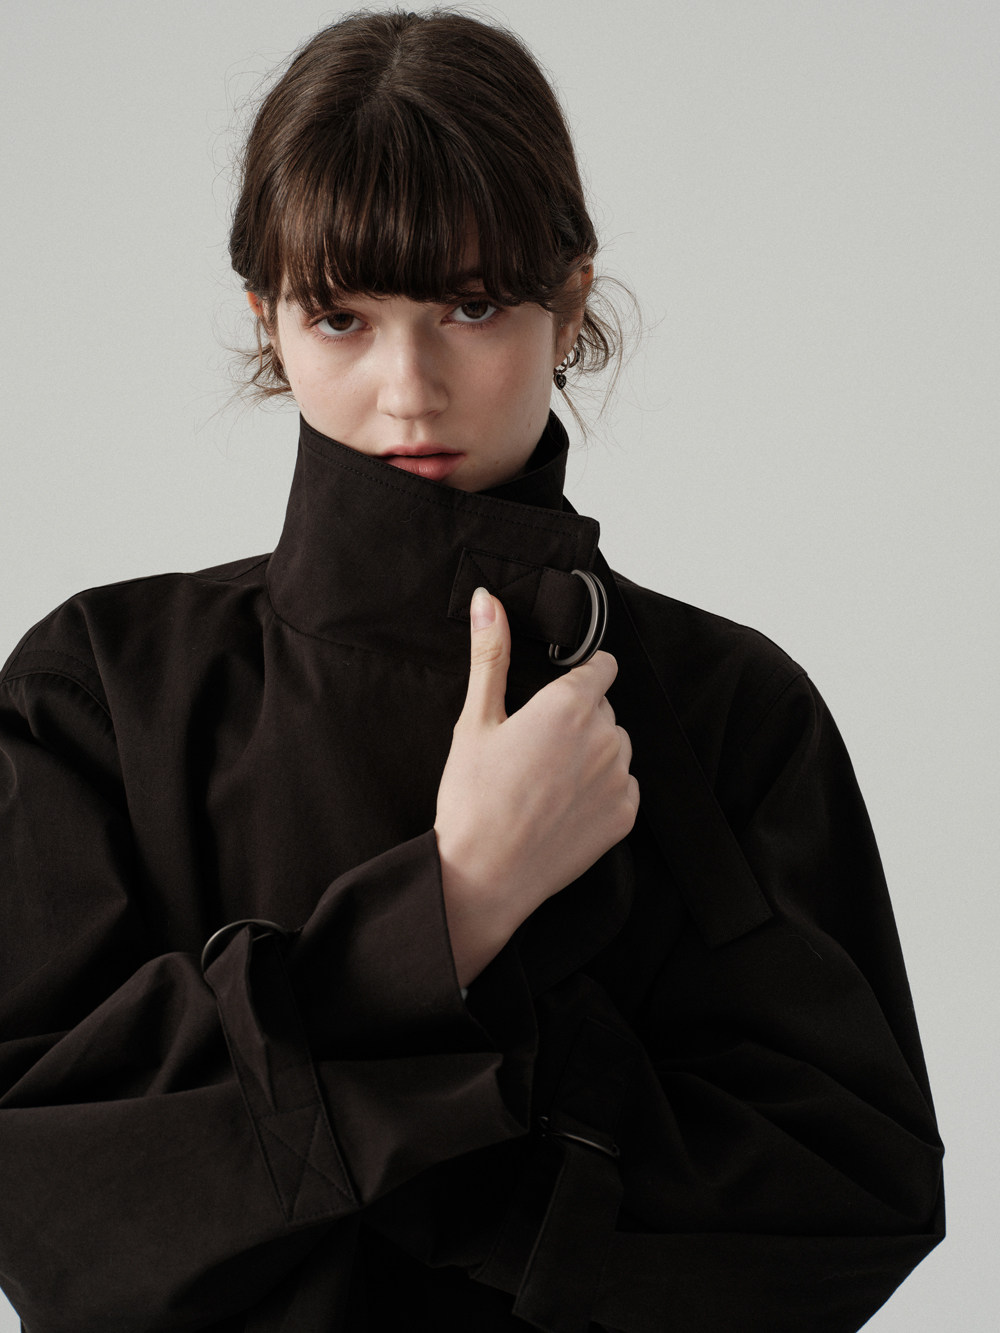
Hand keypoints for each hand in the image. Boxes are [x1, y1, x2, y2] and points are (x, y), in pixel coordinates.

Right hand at [435, 587, 638, 986]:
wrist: (484, 876)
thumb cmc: (473, 798)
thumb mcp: (476, 721)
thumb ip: (491, 655)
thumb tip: (488, 599)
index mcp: (569, 705)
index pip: (602, 666)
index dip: (580, 674)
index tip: (556, 692)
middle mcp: (606, 736)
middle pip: (605, 708)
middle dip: (578, 718)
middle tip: (534, 748)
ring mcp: (620, 778)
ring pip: (615, 747)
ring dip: (592, 754)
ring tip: (545, 781)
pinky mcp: (626, 815)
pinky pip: (623, 786)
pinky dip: (600, 791)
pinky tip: (562, 807)